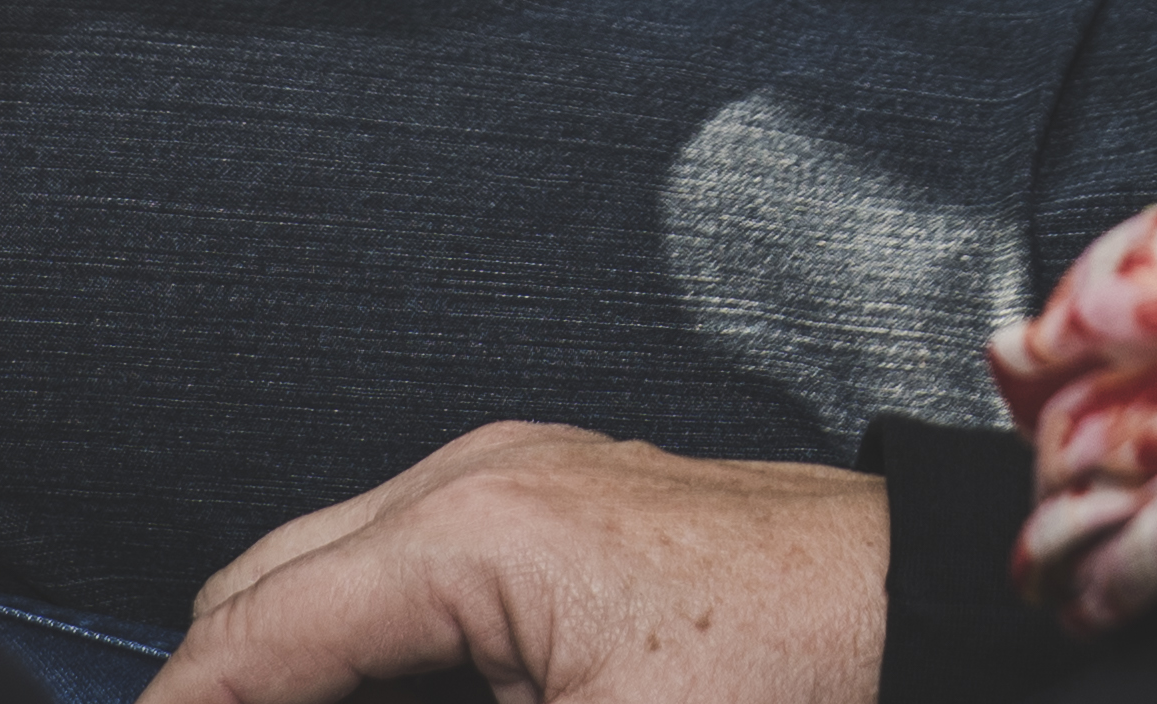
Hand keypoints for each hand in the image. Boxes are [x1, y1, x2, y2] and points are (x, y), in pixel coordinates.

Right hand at [146, 424, 887, 703]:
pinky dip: (358, 641)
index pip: (249, 638)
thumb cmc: (798, 686)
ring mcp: (522, 475)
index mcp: (466, 534)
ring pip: (328, 571)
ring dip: (286, 665)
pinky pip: (404, 564)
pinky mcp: (565, 503)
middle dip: (216, 689)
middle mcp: (475, 475)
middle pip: (265, 588)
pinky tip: (369, 703)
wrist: (941, 614)